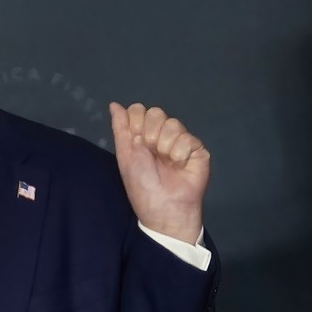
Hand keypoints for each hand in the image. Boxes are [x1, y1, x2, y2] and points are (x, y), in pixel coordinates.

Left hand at [109, 103, 209, 243]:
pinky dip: (179, 155)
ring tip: (166, 163)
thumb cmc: (142, 183)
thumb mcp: (125, 155)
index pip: (139, 109)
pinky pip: (187, 139)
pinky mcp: (197, 149)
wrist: (164, 206)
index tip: (136, 142)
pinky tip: (179, 167)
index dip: (136, 122)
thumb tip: (113, 105)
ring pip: (173, 124)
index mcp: (142, 134)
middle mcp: (161, 134)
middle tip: (151, 154)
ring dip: (164, 146)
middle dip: (150, 134)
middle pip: (156, 112)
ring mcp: (180, 140)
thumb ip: (120, 128)